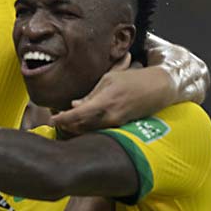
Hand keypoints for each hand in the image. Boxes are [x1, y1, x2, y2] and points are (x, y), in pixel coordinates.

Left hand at [51, 54, 175, 133]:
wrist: (159, 88)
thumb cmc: (132, 80)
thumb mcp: (108, 80)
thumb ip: (91, 95)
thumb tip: (74, 104)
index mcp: (105, 102)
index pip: (78, 114)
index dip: (63, 119)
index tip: (52, 119)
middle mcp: (110, 116)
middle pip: (81, 126)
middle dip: (67, 125)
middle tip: (57, 120)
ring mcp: (117, 123)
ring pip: (90, 130)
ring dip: (77, 127)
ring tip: (67, 121)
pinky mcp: (121, 127)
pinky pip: (101, 130)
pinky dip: (90, 127)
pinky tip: (83, 122)